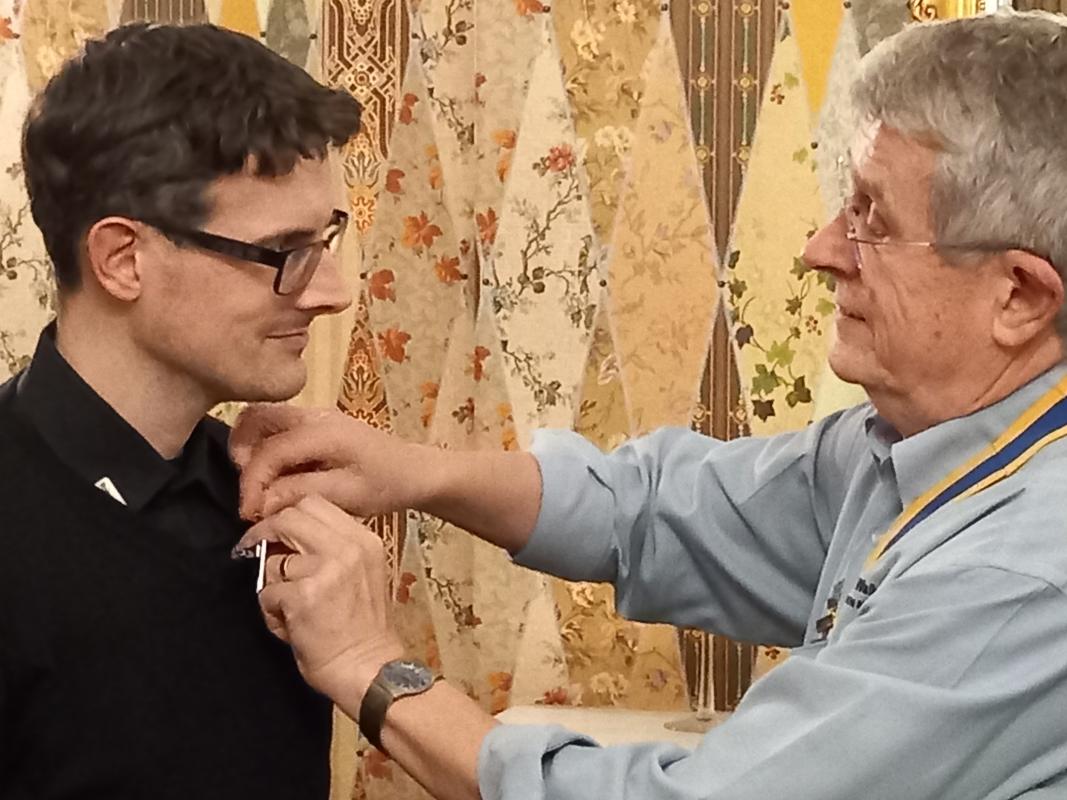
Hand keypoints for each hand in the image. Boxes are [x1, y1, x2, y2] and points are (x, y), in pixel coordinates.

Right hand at [230, 404, 430, 521]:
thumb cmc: (386, 484)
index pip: (270, 450)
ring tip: (261, 486)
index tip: (248, 513)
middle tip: (252, 492)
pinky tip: (276, 478)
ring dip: (252, 450)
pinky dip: (266, 449)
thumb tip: (260, 502)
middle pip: (256, 419)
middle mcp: (314, 415)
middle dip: (243, 455)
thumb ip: (300, 493)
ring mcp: (314, 416)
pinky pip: (277, 428)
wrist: (415, 471)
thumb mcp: (347, 495)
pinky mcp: (315, 424)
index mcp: (323, 431)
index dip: (252, 483)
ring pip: (263, 420)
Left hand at [236, 495, 403, 701]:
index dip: (288, 515)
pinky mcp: (302, 596)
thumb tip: (285, 538)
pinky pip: (267, 592)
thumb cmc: (363, 627)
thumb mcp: (362, 573)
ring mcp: (324, 570)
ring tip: (288, 607)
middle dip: (266, 532)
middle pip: (291, 517)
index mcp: (364, 540)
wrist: (369, 669)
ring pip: (273, 560)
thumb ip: (332, 549)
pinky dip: (271, 611)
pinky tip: (289, 625)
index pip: (316, 504)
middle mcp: (347, 548)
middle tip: (254, 548)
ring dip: (272, 584)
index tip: (276, 531)